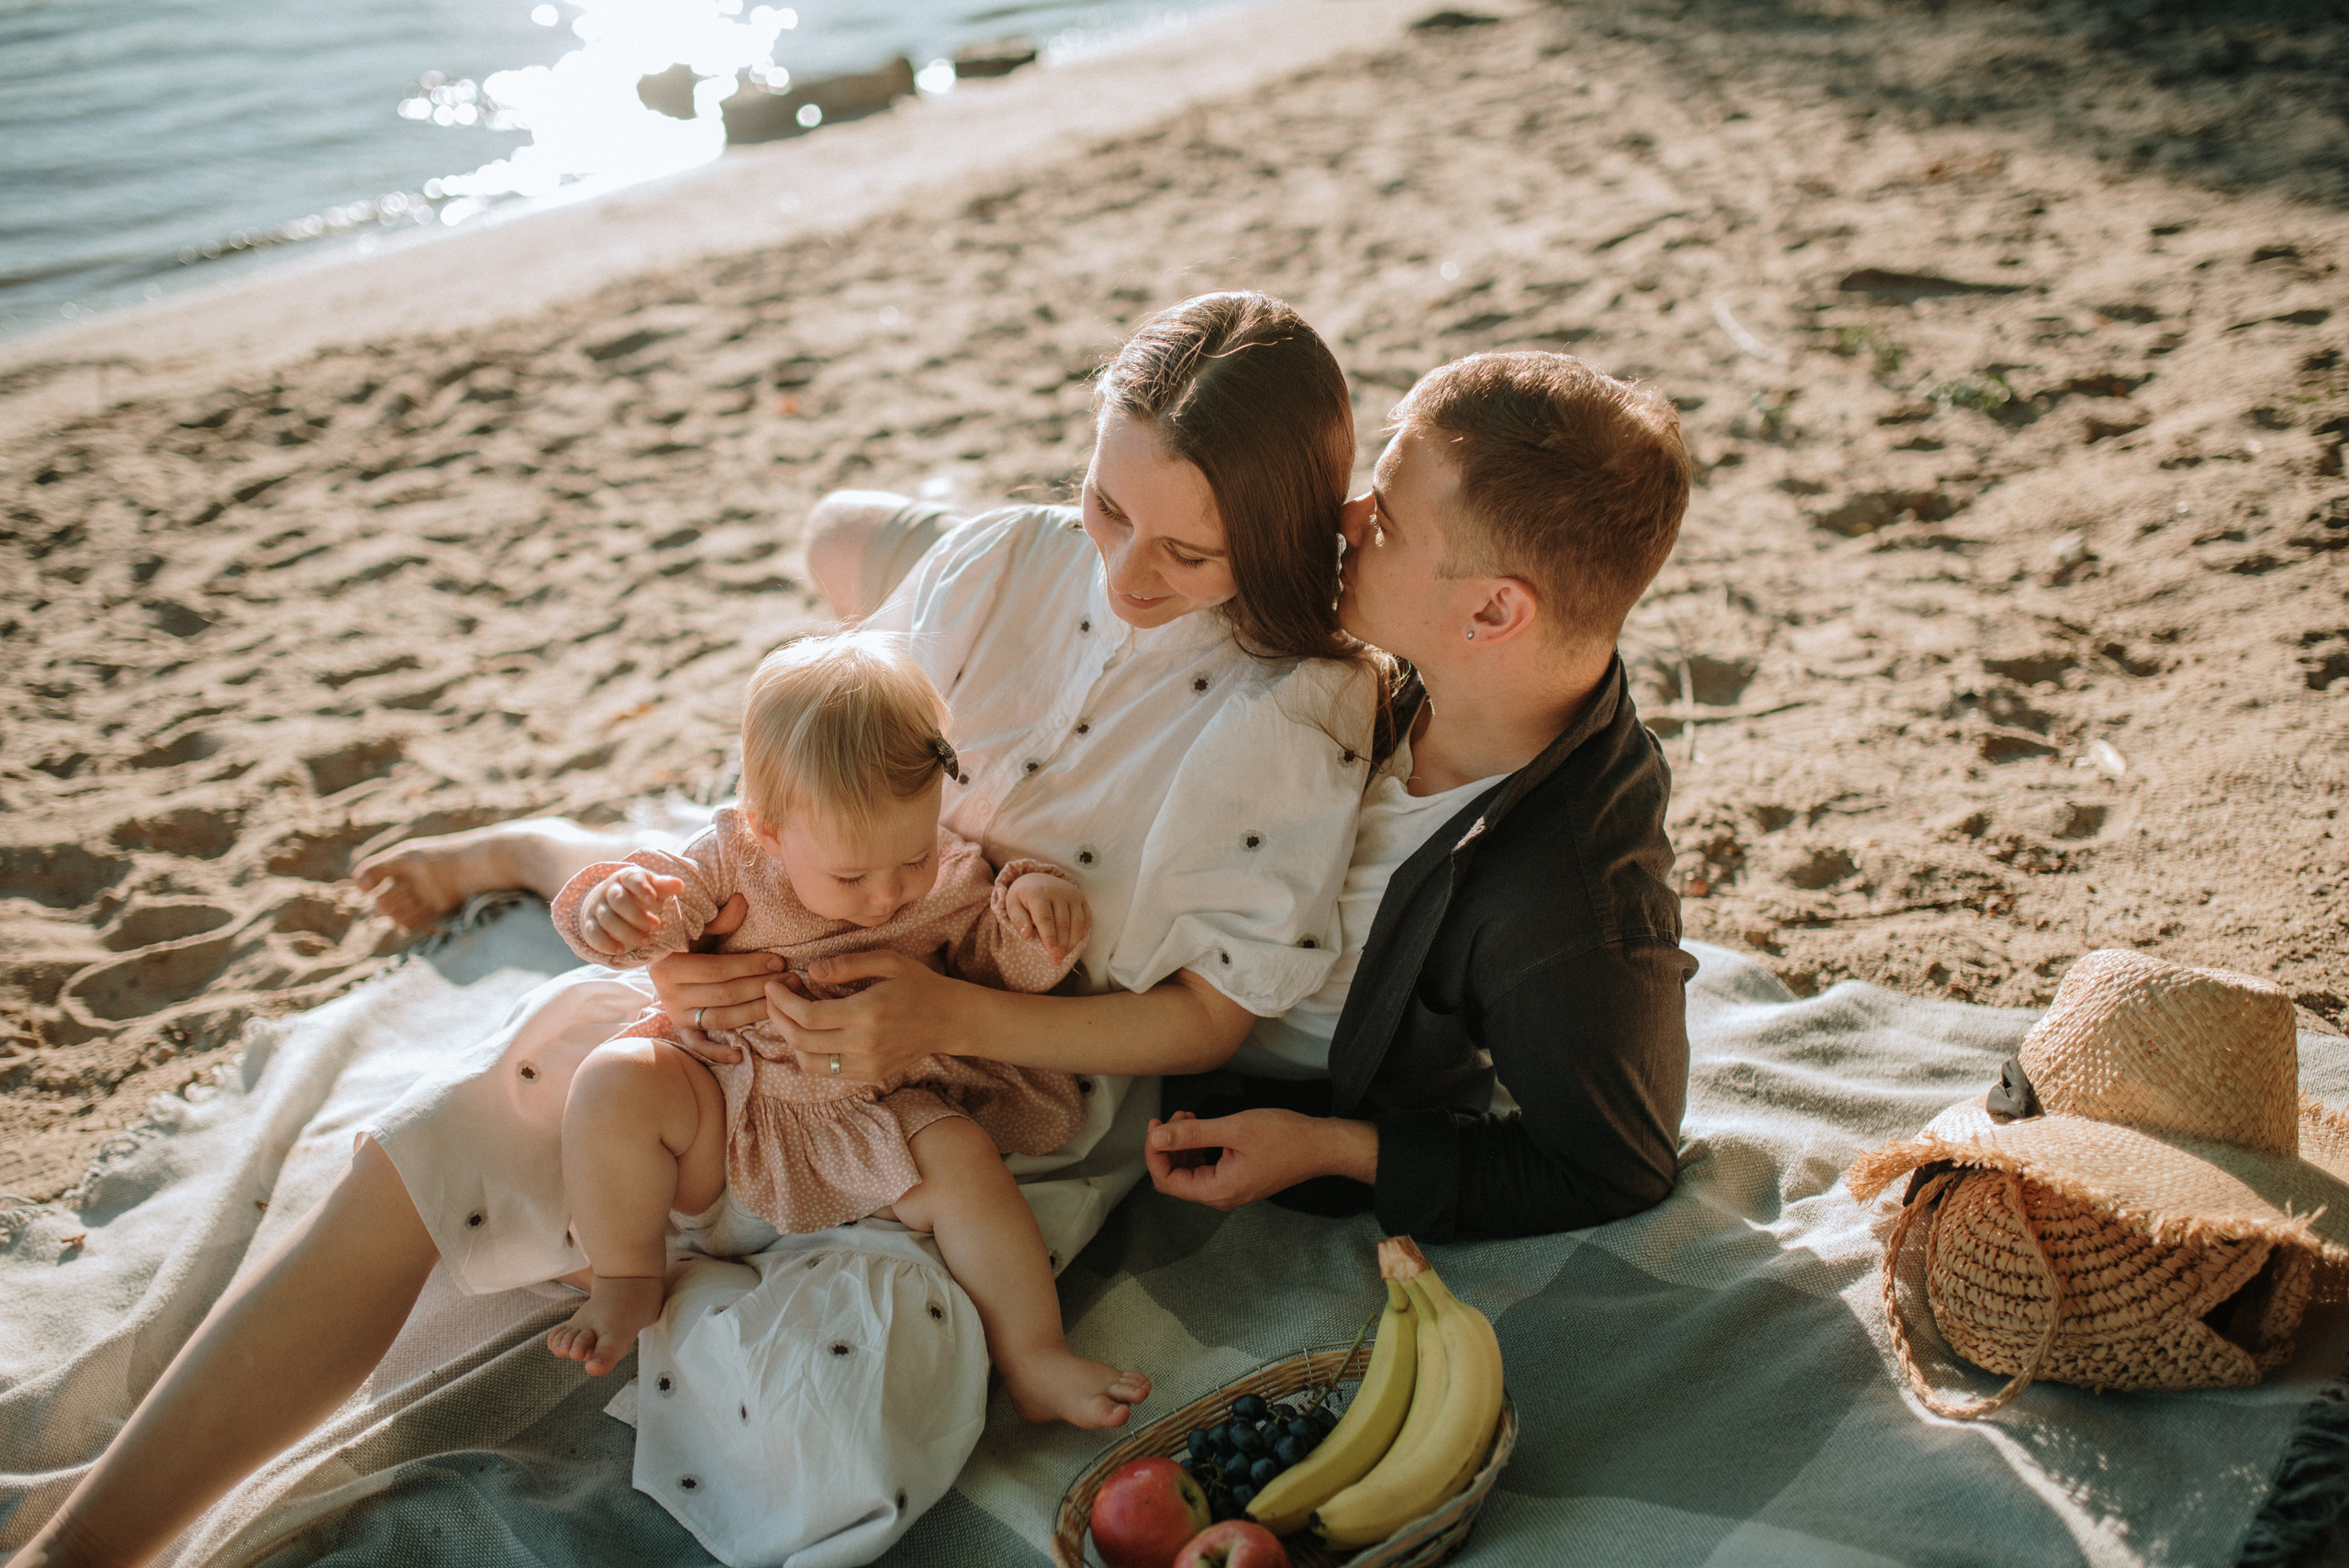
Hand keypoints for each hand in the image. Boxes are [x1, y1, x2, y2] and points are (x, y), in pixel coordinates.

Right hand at [577, 867, 683, 956]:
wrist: (610, 902)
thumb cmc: (639, 894)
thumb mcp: (653, 888)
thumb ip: (664, 887)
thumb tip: (679, 885)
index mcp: (626, 877)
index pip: (631, 879)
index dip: (641, 888)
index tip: (652, 899)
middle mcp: (609, 890)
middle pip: (618, 901)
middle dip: (637, 915)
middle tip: (656, 926)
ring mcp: (597, 907)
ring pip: (608, 919)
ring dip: (627, 932)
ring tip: (646, 941)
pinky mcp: (590, 924)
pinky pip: (594, 933)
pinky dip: (606, 943)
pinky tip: (621, 950)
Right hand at [647, 894, 777, 1063]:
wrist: (657, 960)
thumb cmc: (685, 939)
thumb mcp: (697, 927)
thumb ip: (718, 920)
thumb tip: (741, 900)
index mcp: (670, 965)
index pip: (717, 970)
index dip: (750, 966)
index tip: (779, 962)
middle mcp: (669, 994)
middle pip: (724, 996)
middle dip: (762, 989)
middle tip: (793, 982)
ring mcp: (675, 1014)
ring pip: (720, 1019)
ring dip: (754, 1013)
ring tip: (784, 1004)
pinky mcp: (680, 1029)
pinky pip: (698, 1046)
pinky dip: (717, 1054)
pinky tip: (741, 1055)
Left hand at [765, 948, 971, 1082]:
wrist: (951, 1020)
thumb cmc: (920, 985)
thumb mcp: (889, 961)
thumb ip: (848, 965)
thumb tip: (812, 970)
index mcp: (866, 1013)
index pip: (807, 1015)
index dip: (781, 1001)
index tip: (773, 986)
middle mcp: (864, 1044)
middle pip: (801, 1041)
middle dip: (778, 1018)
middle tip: (774, 998)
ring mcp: (867, 1064)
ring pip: (809, 1062)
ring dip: (791, 1039)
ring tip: (791, 1016)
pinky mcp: (870, 1074)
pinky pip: (828, 1071)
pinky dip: (811, 1053)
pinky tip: (814, 1031)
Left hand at [1005, 872, 1090, 962]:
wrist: (1038, 878)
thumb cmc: (1023, 897)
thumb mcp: (1013, 905)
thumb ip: (1018, 920)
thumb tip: (1025, 936)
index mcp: (1039, 893)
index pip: (1046, 919)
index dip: (1049, 937)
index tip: (1051, 953)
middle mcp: (1058, 892)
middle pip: (1063, 924)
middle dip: (1061, 945)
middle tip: (1056, 961)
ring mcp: (1073, 895)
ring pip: (1077, 923)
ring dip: (1072, 943)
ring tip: (1063, 956)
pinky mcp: (1082, 899)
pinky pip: (1086, 919)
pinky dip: (1081, 934)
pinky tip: (1073, 944)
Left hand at [1144, 1109, 1376, 1210]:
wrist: (1321, 1146)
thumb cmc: (1285, 1136)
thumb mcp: (1234, 1129)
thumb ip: (1192, 1134)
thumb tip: (1157, 1138)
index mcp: (1218, 1190)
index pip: (1167, 1180)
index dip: (1154, 1153)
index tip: (1156, 1125)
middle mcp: (1221, 1196)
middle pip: (1175, 1178)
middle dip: (1167, 1147)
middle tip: (1172, 1116)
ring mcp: (1229, 1189)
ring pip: (1189, 1172)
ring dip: (1182, 1144)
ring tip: (1188, 1116)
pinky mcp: (1237, 1179)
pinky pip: (1205, 1168)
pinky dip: (1197, 1147)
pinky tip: (1201, 1126)